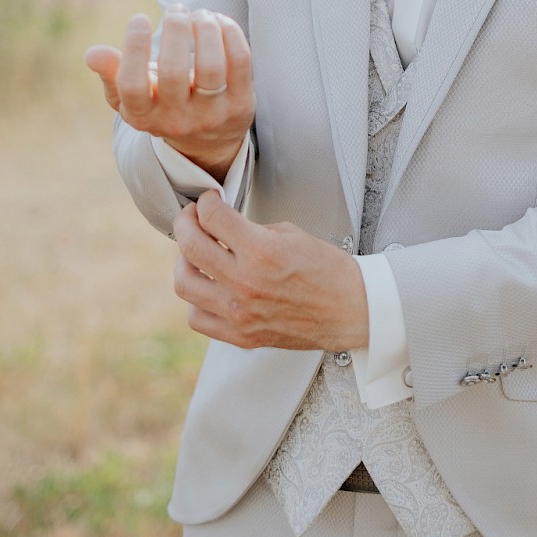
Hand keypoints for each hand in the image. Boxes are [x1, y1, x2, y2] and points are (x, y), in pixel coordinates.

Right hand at [85, 6, 254, 181]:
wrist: (208, 140)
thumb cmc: (161, 104)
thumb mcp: (131, 96)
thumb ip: (112, 73)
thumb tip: (92, 54)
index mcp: (143, 116)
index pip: (132, 86)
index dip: (134, 49)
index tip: (139, 18)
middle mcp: (177, 120)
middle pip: (173, 72)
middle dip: (174, 31)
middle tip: (175, 9)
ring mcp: (212, 114)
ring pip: (211, 66)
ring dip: (205, 29)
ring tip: (199, 13)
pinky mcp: (242, 104)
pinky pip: (240, 62)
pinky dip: (230, 33)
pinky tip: (219, 21)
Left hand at [173, 191, 368, 352]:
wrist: (352, 309)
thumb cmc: (329, 271)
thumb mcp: (291, 234)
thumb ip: (251, 230)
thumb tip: (224, 226)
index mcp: (262, 251)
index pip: (212, 217)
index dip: (206, 202)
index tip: (209, 201)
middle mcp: (246, 283)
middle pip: (190, 246)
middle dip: (185, 223)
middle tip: (192, 218)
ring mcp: (240, 313)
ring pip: (184, 282)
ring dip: (185, 261)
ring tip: (195, 253)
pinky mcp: (241, 335)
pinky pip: (197, 317)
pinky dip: (196, 299)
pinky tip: (208, 287)